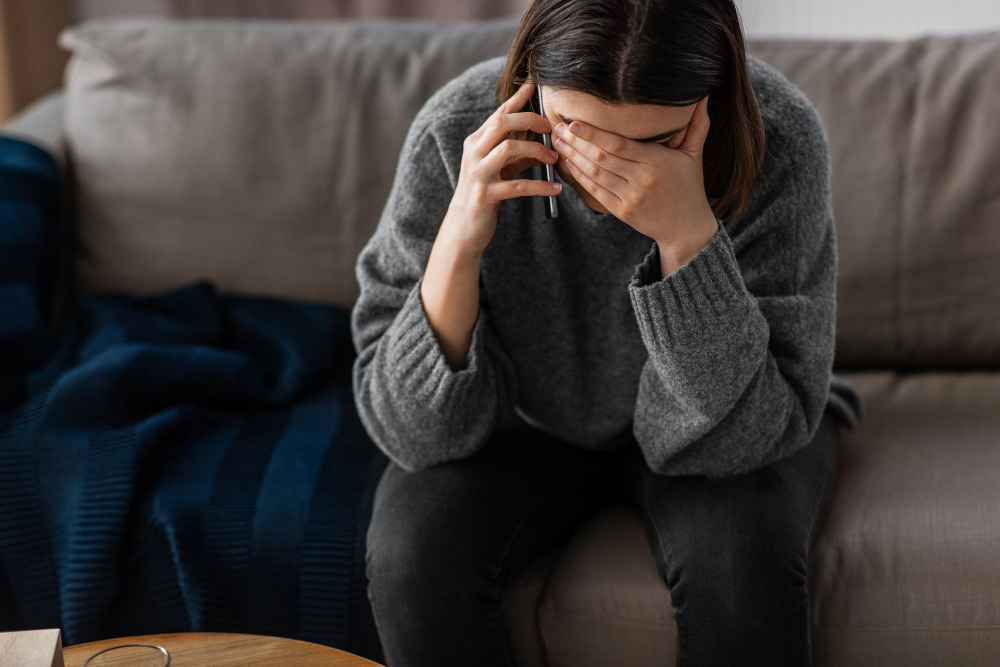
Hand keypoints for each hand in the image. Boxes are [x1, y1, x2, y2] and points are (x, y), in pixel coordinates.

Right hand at [446, 79, 561, 253]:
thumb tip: (544, 147)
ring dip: (537, 150)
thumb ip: (518, 157)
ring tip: (555, 159)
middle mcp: (474, 152)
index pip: (500, 113)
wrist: (463, 227)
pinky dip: (540, 187)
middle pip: (502, 123)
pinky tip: (555, 189)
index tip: (535, 83)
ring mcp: (478, 172)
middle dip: (531, 119)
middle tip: (551, 128)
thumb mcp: (500, 171)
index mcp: (477, 142)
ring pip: (509, 148)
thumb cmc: (483, 195)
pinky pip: (518, 186)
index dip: (518, 98)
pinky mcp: (486, 194)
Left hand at [552, 95, 717, 261]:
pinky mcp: (622, 212)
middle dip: (576, 142)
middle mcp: (641, 180)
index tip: (574, 122)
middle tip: (557, 128)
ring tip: (557, 143)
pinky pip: (595, 191)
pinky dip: (580, 177)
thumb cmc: (690, 187)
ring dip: (572, 158)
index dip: (593, 133)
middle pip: (601, 157)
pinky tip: (568, 164)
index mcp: (656, 162)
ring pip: (595, 174)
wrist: (686, 227)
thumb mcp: (695, 155)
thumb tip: (704, 96)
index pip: (618, 144)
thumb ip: (697, 125)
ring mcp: (630, 197)